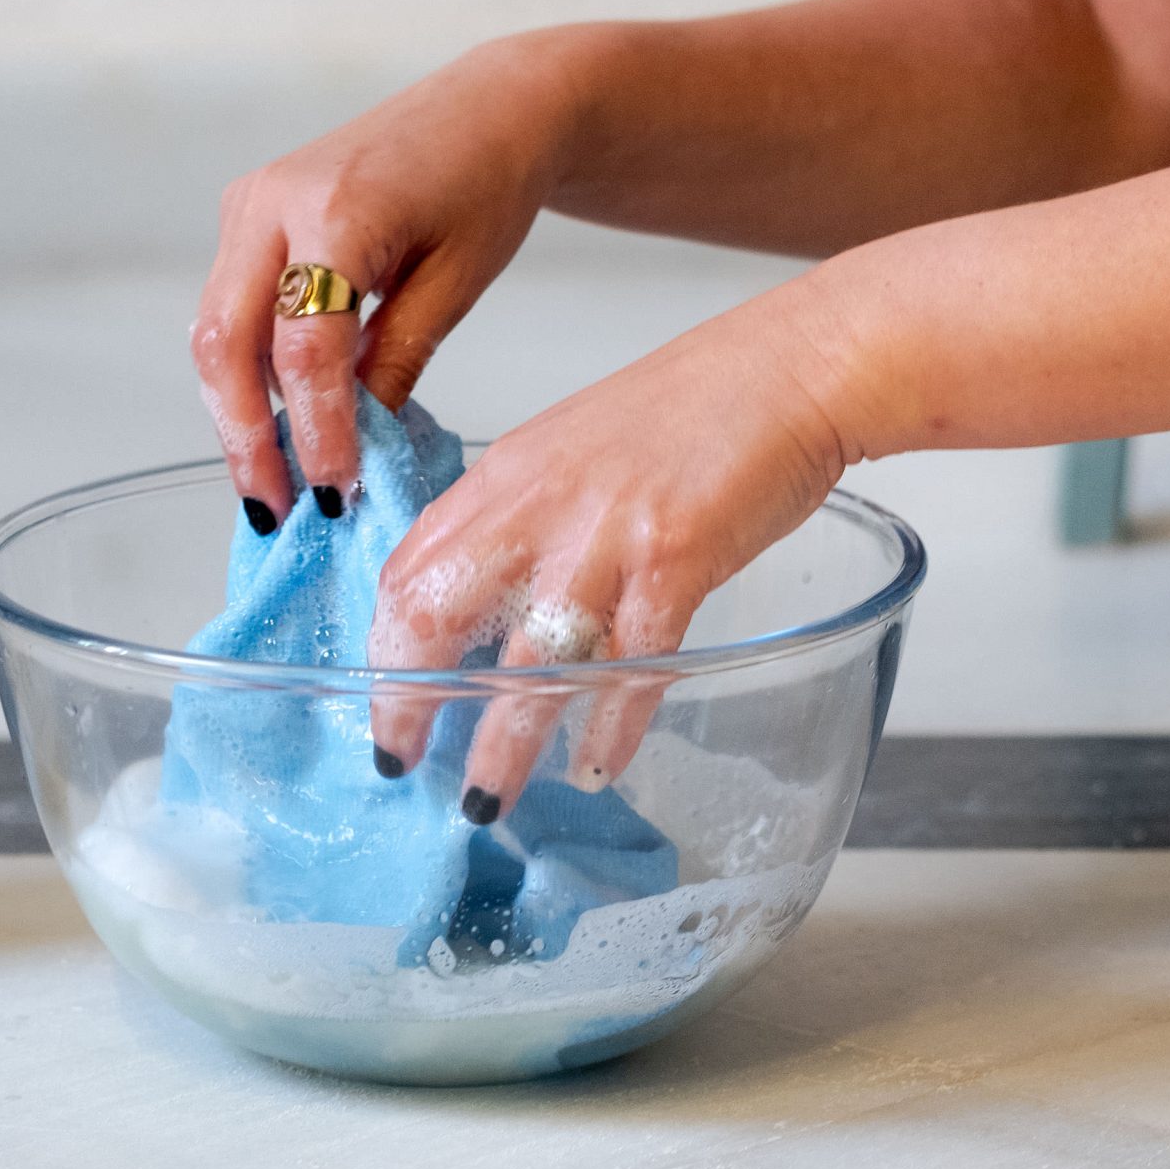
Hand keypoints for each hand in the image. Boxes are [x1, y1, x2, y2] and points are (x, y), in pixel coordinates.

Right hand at [192, 36, 582, 529]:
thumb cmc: (490, 182)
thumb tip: (352, 445)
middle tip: (275, 507)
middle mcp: (272, 201)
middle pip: (226, 342)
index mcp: (336, 210)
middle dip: (244, 436)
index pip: (304, 348)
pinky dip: (251, 371)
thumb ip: (396, 359)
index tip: (335, 494)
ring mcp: (251, 203)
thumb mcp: (458, 282)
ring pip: (217, 331)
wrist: (491, 104)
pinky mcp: (249, 214)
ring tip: (274, 482)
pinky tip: (281, 423)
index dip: (315, 430)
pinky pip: (233, 307)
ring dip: (238, 411)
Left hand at [366, 287, 861, 822]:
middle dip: (409, 698)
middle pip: (437, 611)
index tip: (379, 697)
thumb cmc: (692, 412)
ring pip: (528, 660)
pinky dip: (611, 725)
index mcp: (506, 476)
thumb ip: (518, 518)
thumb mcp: (570, 452)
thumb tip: (477, 595)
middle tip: (402, 761)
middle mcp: (538, 505)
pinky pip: (631, 666)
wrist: (789, 369)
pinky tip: (599, 764)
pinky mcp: (676, 561)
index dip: (383, 642)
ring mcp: (604, 536)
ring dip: (501, 743)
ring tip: (487, 799)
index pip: (410, 565)